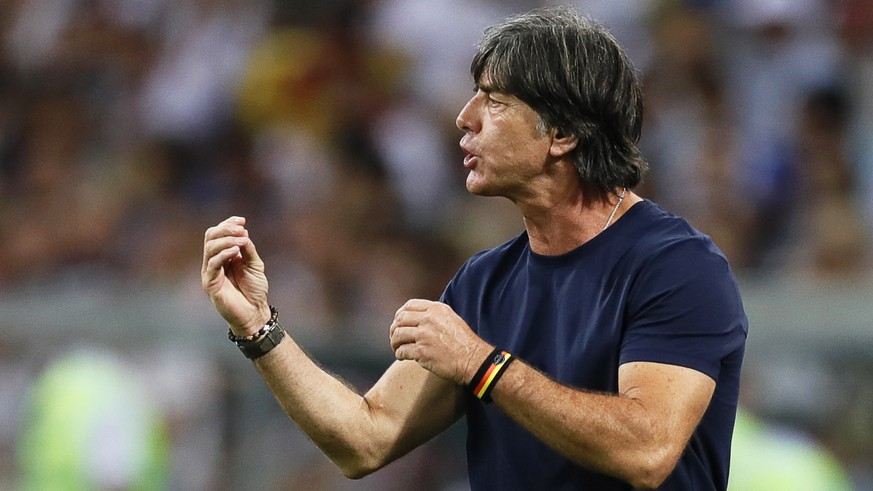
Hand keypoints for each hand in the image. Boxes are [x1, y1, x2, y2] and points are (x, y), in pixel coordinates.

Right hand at [201, 216, 270, 335]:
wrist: (254, 313)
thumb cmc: (254, 290)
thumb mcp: (254, 264)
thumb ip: (248, 249)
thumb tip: (243, 232)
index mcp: (223, 256)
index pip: (218, 234)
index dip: (228, 224)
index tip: (242, 220)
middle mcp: (214, 262)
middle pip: (210, 237)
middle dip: (225, 229)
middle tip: (240, 229)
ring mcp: (210, 272)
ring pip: (210, 248)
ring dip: (226, 240)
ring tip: (241, 241)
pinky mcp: (210, 283)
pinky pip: (212, 264)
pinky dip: (224, 254)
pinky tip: (236, 252)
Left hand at [389, 299, 491, 384]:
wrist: (473, 360)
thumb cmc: (464, 342)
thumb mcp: (451, 319)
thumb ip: (435, 316)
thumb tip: (418, 317)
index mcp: (436, 309)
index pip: (409, 306)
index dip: (400, 314)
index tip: (399, 323)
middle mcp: (429, 319)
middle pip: (400, 319)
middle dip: (394, 329)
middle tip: (395, 337)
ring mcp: (424, 335)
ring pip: (398, 335)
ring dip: (394, 342)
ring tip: (397, 348)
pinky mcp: (422, 351)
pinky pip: (402, 351)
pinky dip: (399, 354)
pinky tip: (402, 357)